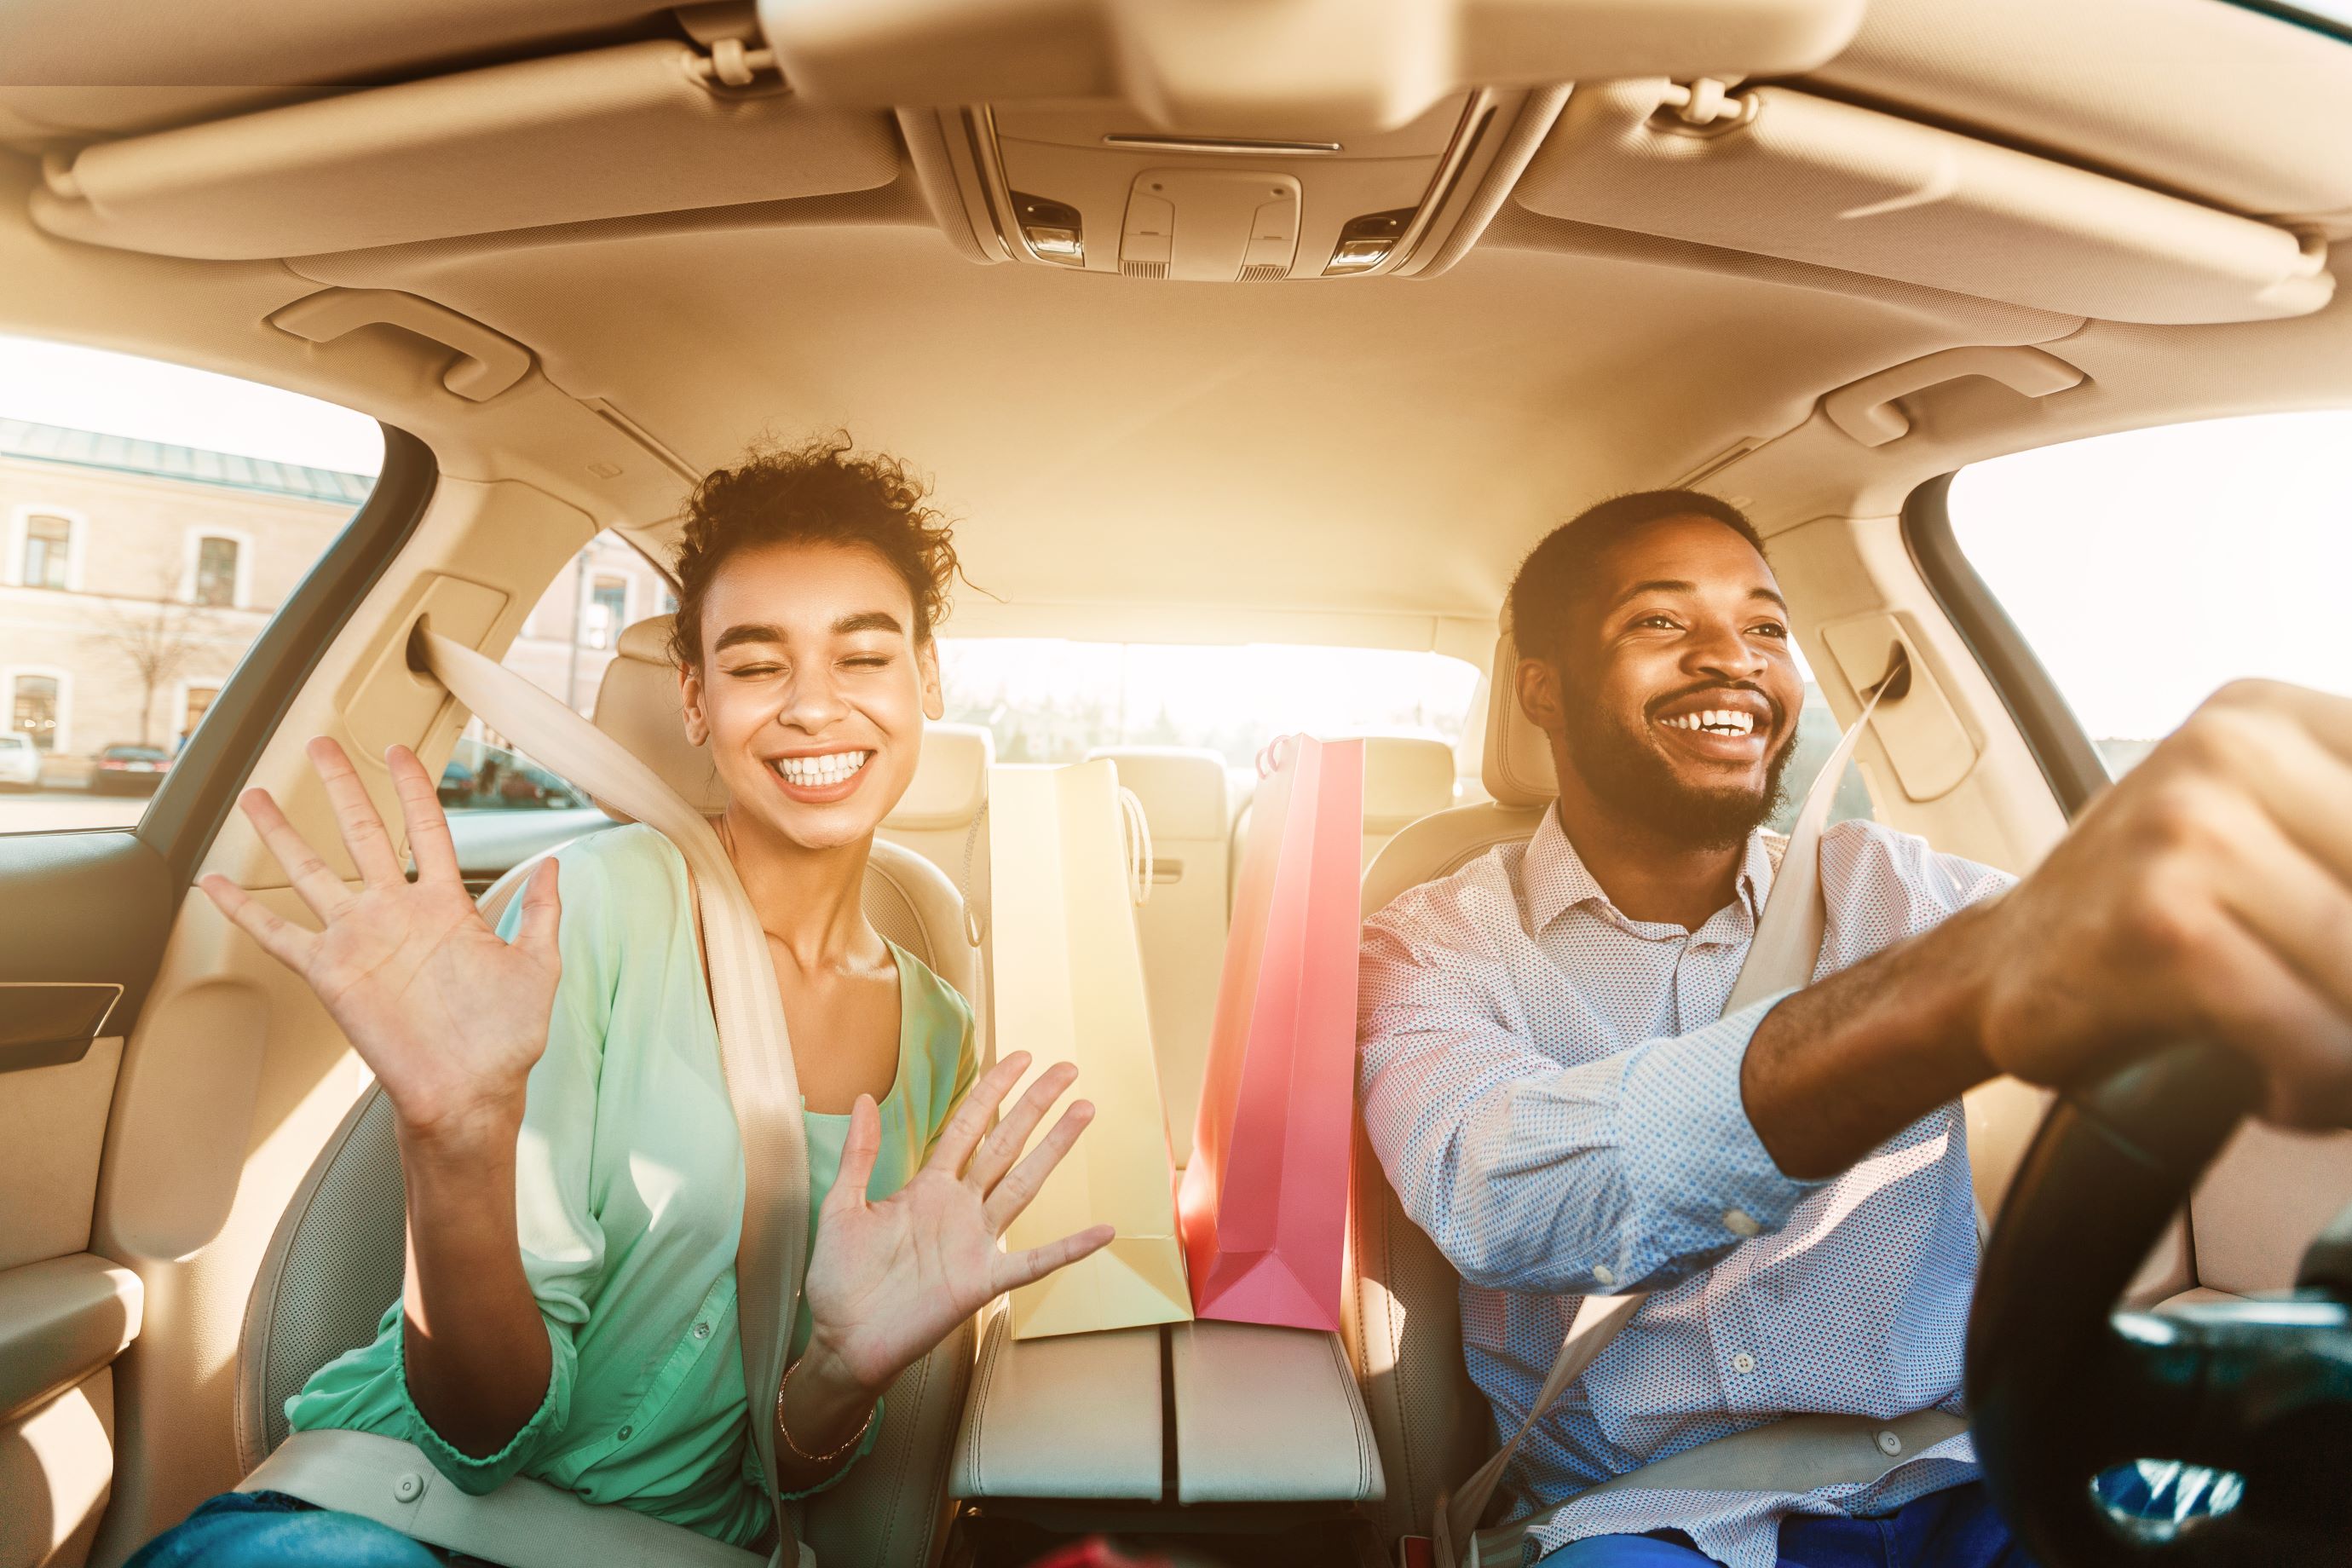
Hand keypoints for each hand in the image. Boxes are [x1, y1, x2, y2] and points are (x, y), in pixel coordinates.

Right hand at [198, 737, 562, 1144]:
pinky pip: (280, 936)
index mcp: (448, 906)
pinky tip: (217, 883)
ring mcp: (361, 941)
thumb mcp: (538, 966)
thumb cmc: (506, 1039)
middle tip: (320, 744)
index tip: (397, 750)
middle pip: (364, 833)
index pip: (427, 829)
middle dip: (342, 787)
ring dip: (283, 834)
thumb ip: (543, 912)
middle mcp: (398, 914)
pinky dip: (245, 911)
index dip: (412, 788)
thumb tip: (557, 863)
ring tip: (256, 795)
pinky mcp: (331, 974)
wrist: (470, 1093)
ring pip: (313, 872)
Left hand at [799, 1051, 1113, 1396]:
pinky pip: (1034, 1262)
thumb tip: (861, 1098)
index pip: (968, 1126)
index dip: (993, 1091)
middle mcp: (959, 1208)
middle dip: (1034, 1105)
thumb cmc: (840, 1278)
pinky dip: (1069, 1248)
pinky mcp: (981, 1282)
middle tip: (1068, 1070)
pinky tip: (1102, 1231)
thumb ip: (860, 1155)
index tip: (1020, 1059)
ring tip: (1084, 1112)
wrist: (841, 1340)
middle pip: (1005, 1144)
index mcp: (928, 1186)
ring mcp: (975, 1243)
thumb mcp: (843, 1207)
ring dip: (1054, 1149)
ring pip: (1023, 1185)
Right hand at [1969, 680, 2351, 1123]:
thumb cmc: (2152, 920)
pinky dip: (2316, 1087)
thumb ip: (2340, 839)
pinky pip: (2314, 1034)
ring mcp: (2192, 829)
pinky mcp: (2165, 923)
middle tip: (2343, 1021)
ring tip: (2328, 1069)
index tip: (2343, 946)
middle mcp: (2231, 750)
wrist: (2001, 973)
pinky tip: (2282, 1087)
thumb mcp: (2267, 836)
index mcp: (2272, 716)